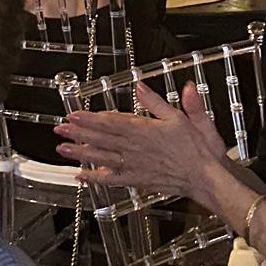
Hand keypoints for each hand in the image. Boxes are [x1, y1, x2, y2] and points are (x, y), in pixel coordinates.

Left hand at [55, 80, 226, 201]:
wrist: (206, 177)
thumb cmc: (198, 148)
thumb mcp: (183, 117)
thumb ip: (159, 102)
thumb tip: (141, 85)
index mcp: (145, 130)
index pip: (111, 122)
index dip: (90, 118)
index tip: (73, 114)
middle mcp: (135, 148)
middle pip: (101, 139)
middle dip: (78, 133)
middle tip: (59, 129)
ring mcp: (134, 165)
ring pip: (102, 158)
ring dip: (80, 153)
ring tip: (62, 149)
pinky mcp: (137, 180)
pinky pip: (112, 179)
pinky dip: (95, 178)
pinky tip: (81, 176)